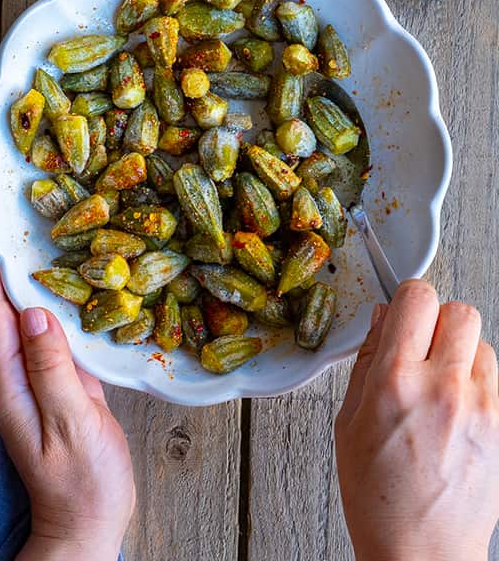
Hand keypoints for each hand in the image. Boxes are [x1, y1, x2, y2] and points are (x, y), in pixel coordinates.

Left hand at [0, 219, 134, 560]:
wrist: (87, 522)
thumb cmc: (81, 482)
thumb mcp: (71, 423)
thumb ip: (53, 369)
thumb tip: (36, 312)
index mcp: (9, 381)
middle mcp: (13, 375)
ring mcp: (33, 379)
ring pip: (19, 317)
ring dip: (14, 277)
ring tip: (15, 236)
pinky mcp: (56, 383)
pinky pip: (45, 333)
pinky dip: (45, 303)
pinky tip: (55, 285)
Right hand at [335, 280, 498, 560]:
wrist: (422, 548)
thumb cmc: (379, 496)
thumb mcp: (348, 422)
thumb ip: (366, 363)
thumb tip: (382, 320)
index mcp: (394, 382)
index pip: (417, 298)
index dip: (407, 299)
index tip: (402, 312)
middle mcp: (444, 387)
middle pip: (459, 311)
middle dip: (437, 321)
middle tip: (420, 346)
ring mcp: (483, 407)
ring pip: (482, 343)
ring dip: (460, 353)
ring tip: (439, 385)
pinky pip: (496, 379)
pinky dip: (477, 383)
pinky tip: (456, 411)